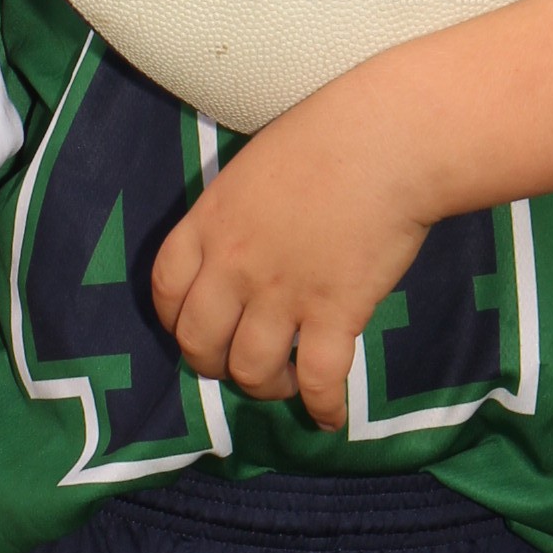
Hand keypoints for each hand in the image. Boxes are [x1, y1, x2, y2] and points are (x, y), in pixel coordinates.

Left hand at [151, 72, 433, 434]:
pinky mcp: (335, 312)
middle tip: (240, 364)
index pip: (165, 288)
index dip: (175, 320)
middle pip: (198, 342)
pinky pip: (320, 379)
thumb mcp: (256, 167)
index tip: (194, 329)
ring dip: (266, 387)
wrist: (386, 140)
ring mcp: (282, 293)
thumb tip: (247, 237)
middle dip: (214, 365)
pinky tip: (329, 417)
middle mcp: (234, 265)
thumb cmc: (328, 135)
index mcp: (210, 223)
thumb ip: (239, 211)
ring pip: (251, 370)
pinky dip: (323, 408)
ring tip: (287, 383)